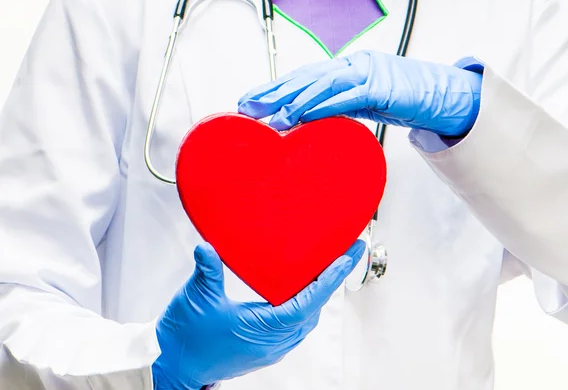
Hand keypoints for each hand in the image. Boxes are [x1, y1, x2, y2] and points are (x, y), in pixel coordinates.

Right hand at [152, 240, 364, 389]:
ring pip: (307, 319)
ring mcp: (270, 347)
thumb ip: (207, 269)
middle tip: (346, 254)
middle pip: (314, 309)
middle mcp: (273, 342)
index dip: (330, 279)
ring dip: (319, 294)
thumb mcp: (196, 297)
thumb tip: (208, 247)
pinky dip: (306, 305)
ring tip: (329, 268)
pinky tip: (301, 290)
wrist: (173, 366)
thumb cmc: (185, 337)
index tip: (348, 257)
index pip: (308, 302)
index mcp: (263, 330)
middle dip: (332, 281)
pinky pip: (295, 325)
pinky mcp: (264, 347)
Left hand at [238, 50, 481, 136]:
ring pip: (323, 84)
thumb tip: (313, 118)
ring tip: (271, 116)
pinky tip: (304, 115)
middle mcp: (353, 64)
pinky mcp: (381, 85)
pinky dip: (324, 106)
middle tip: (248, 105)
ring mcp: (367, 72)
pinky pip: (347, 96)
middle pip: (307, 75)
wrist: (443, 96)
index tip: (254, 98)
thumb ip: (340, 105)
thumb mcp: (366, 102)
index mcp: (348, 67)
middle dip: (275, 91)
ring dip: (294, 100)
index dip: (278, 86)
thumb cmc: (406, 99)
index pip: (306, 75)